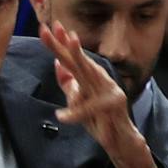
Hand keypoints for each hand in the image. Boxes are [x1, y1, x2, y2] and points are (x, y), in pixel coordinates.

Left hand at [38, 18, 164, 167]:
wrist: (120, 140)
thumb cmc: (101, 120)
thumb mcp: (79, 100)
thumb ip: (69, 83)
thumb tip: (57, 63)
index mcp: (90, 78)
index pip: (72, 59)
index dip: (59, 43)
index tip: (46, 28)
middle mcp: (100, 80)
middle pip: (78, 61)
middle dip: (64, 45)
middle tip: (52, 29)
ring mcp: (108, 90)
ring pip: (89, 75)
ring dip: (78, 62)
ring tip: (63, 55)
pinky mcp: (114, 106)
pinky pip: (91, 109)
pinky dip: (76, 113)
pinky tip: (61, 116)